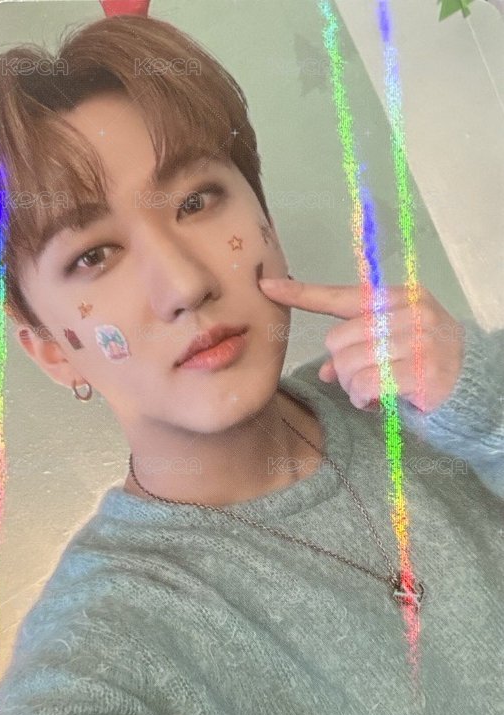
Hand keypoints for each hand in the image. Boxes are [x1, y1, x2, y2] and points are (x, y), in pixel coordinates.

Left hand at [258, 275, 465, 413]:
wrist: (474, 386)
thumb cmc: (426, 363)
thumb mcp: (393, 345)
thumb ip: (356, 348)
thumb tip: (324, 369)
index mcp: (397, 298)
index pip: (340, 295)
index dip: (301, 293)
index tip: (267, 285)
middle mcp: (408, 312)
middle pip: (337, 340)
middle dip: (341, 366)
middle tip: (364, 378)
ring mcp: (416, 339)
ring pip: (347, 365)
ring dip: (352, 387)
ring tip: (373, 391)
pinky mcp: (420, 370)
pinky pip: (364, 385)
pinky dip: (363, 400)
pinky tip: (377, 402)